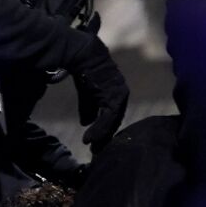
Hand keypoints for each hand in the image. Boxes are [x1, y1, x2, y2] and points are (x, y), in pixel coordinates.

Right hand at [70, 39, 128, 153]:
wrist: (84, 55)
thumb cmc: (85, 72)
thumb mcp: (87, 94)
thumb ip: (88, 108)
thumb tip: (85, 123)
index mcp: (118, 94)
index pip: (113, 117)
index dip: (105, 131)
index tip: (96, 143)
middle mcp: (122, 95)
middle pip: (115, 121)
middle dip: (105, 137)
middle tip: (96, 151)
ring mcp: (120, 95)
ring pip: (112, 122)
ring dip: (101, 136)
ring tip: (92, 147)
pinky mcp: (114, 96)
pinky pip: (107, 118)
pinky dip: (98, 129)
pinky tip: (89, 138)